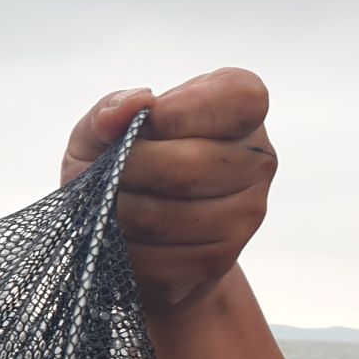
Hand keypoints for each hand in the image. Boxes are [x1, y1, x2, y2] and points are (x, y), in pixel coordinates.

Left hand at [62, 68, 276, 314]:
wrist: (130, 234)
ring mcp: (246, 213)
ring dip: (119, 213)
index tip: (147, 121)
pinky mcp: (220, 259)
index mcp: (240, 108)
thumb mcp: (101, 131)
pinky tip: (119, 236)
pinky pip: (160, 258)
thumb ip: (110, 109)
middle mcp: (258, 159)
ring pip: (167, 218)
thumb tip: (132, 104)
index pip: (239, 99)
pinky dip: (124, 249)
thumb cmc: (119, 165)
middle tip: (106, 173)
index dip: (183, 111)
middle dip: (128, 170)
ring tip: (108, 203)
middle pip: (188, 167)